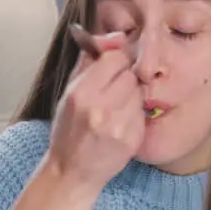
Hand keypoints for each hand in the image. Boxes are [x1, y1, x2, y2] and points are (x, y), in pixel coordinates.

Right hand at [45, 30, 144, 191]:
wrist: (72, 172)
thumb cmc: (68, 131)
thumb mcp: (69, 92)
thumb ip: (90, 60)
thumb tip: (114, 37)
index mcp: (82, 93)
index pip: (115, 58)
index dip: (115, 62)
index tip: (109, 70)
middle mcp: (101, 109)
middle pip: (130, 75)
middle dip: (123, 81)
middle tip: (111, 94)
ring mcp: (119, 126)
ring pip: (139, 93)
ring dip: (130, 98)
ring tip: (114, 111)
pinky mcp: (132, 140)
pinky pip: (142, 114)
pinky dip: (133, 116)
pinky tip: (119, 125)